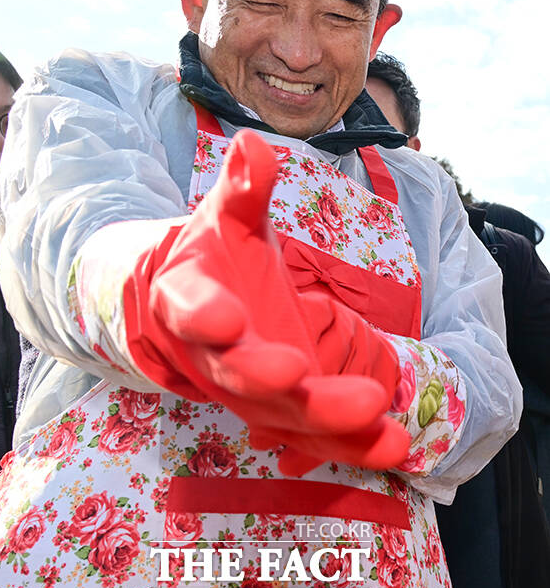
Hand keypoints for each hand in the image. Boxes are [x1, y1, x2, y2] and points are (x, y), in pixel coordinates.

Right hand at [124, 128, 406, 469]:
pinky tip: (396, 443)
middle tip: (298, 374)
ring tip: (378, 422)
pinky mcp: (286, 406)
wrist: (204, 306)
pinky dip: (354, 442)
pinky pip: (317, 431)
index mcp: (191, 300)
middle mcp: (217, 355)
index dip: (204, 316)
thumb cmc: (217, 255)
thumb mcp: (226, 215)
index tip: (224, 319)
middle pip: (239, 375)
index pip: (190, 310)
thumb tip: (254, 144)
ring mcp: (253, 388)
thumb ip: (241, 187)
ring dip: (327, 423)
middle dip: (268, 379)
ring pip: (284, 413)